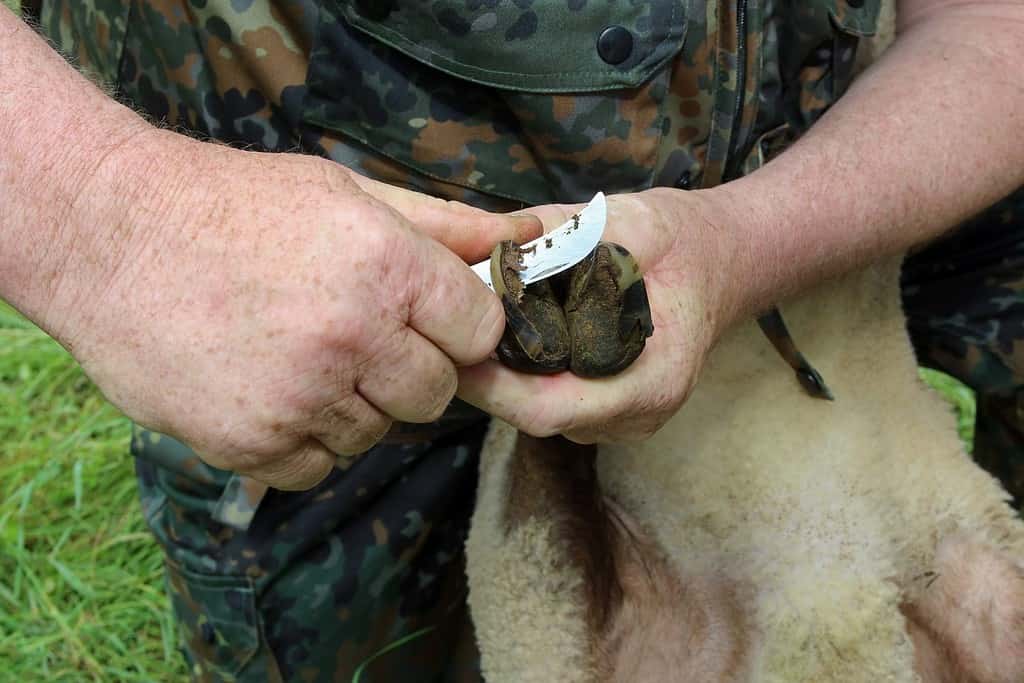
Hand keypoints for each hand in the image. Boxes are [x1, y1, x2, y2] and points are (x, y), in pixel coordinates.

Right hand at [52, 131, 539, 488]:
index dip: (459, 327)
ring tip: (301, 356)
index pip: (482, 333)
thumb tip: (529, 234)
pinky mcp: (252, 443)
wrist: (115, 237)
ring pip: (376, 434)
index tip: (428, 318)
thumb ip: (446, 225)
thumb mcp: (349, 194)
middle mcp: (353, 338)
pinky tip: (269, 391)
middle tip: (359, 337)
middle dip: (410, 371)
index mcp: (388, 268)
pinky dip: (302, 440)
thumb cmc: (239, 205)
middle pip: (436, 394)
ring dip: (353, 406)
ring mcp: (301, 397)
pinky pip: (317, 466)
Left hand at [457, 188, 739, 442]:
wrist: (718, 262)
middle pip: (535, 414)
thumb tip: (495, 248)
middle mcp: (636, 415)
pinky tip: (506, 336)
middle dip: (486, 377)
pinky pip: (551, 401)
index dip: (493, 386)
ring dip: (501, 376)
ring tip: (470, 328)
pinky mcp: (605, 413)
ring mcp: (621, 420)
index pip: (549, 408)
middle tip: (444, 329)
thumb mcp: (632, 221)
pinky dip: (522, 374)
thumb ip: (566, 236)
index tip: (453, 347)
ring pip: (538, 411)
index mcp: (652, 380)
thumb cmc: (682, 242)